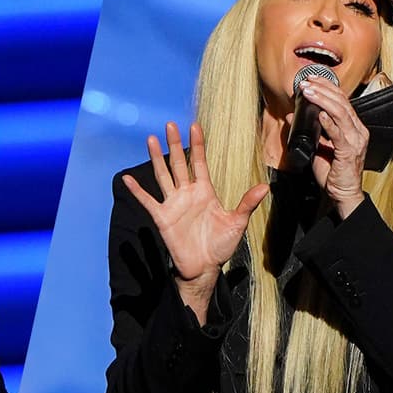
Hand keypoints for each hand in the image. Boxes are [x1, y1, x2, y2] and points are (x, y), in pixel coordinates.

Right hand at [122, 122, 268, 320]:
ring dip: (156, 158)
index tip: (194, 126)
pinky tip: (127, 179)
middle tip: (170, 124)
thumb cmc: (220, 246)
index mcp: (204, 191)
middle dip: (174, 144)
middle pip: (178, 163)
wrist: (205, 267)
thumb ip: (247, 204)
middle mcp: (187, 193)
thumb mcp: (237, 223)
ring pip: (163, 176)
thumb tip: (265, 188)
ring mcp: (173, 204)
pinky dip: (137, 190)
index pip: (199, 162)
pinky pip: (148, 201)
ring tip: (151, 140)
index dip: (197, 145)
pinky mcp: (162, 217)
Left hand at [299, 76, 368, 217]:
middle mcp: (358, 131)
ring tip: (308, 91)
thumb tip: (292, 115)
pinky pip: (339, 133)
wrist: (342, 194)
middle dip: (323, 88)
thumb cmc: (333, 173)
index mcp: (353, 127)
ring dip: (322, 99)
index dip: (327, 86)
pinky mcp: (350, 152)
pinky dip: (329, 122)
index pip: (342, 100)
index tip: (311, 78)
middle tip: (306, 81)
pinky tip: (319, 114)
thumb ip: (308, 130)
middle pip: (342, 102)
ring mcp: (356, 140)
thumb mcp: (317, 147)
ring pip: (341, 112)